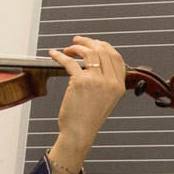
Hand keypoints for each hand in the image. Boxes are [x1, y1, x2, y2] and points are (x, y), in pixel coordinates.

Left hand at [43, 35, 127, 173]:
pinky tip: (54, 54)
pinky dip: (60, 56)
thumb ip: (106, 81)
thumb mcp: (106, 99)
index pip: (116, 57)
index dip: (104, 46)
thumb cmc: (89, 118)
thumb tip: (96, 62)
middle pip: (103, 51)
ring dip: (76, 47)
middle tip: (78, 41)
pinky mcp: (80, 81)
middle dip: (89, 42)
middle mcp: (110, 82)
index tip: (94, 43)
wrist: (80, 132)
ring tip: (68, 49)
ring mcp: (96, 81)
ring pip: (89, 52)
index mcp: (118, 86)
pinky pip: (70, 62)